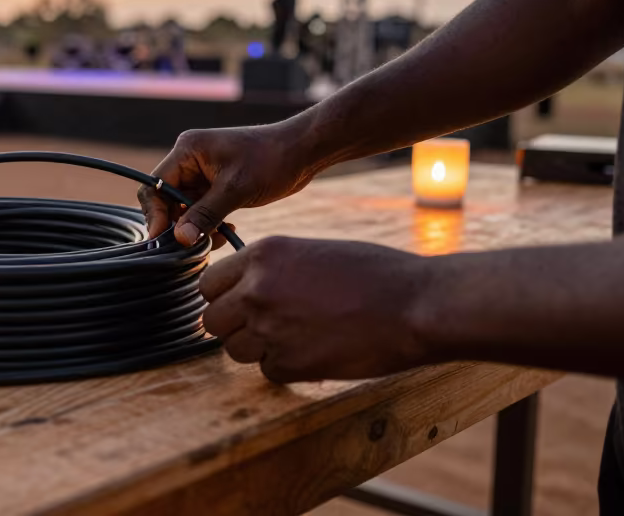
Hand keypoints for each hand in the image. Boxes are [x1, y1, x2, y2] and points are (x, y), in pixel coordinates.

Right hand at [137, 120, 322, 247]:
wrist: (302, 152)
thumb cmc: (270, 160)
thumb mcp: (236, 189)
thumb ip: (205, 215)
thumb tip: (180, 239)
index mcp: (187, 151)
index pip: (156, 185)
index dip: (156, 214)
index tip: (164, 239)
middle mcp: (190, 160)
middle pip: (166, 199)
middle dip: (179, 224)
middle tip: (193, 245)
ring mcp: (202, 174)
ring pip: (184, 209)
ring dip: (196, 228)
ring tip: (217, 239)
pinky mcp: (216, 186)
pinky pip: (201, 211)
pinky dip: (209, 224)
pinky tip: (227, 231)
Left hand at [199, 236, 433, 382]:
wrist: (415, 305)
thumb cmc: (374, 273)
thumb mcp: (311, 252)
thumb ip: (271, 270)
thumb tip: (244, 289)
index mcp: (262, 255)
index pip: (208, 284)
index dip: (223, 297)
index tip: (240, 303)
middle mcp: (256, 290)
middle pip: (212, 321)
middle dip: (233, 326)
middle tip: (264, 327)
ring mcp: (269, 329)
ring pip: (234, 350)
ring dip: (258, 349)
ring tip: (296, 337)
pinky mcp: (288, 365)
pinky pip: (267, 371)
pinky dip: (286, 368)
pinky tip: (317, 352)